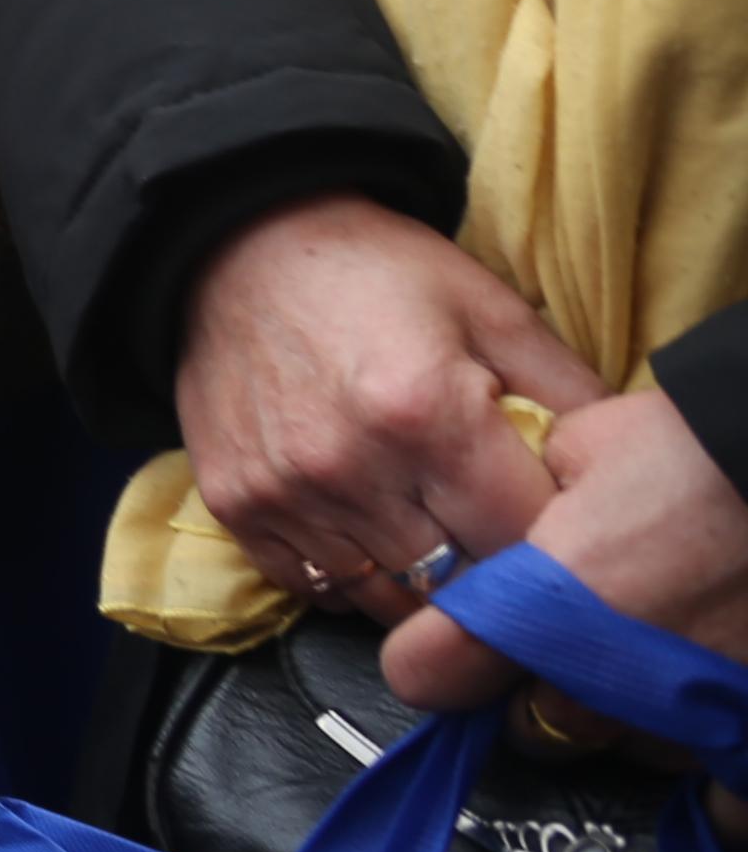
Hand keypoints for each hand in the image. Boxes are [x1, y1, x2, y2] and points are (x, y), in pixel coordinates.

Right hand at [177, 195, 581, 619]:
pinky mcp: (236, 506)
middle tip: (496, 534)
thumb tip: (616, 473)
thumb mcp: (494, 311)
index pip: (522, 539)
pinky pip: (317, 587)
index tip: (549, 519)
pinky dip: (355, 578)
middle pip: (459, 585)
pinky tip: (372, 534)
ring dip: (425, 583)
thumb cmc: (376, 275)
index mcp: (428, 416)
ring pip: (389, 601)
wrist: (236, 249)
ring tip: (437, 536)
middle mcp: (350, 469)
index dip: (551, 539)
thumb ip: (568, 395)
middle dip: (492, 571)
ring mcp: (286, 495)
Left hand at [378, 384, 747, 842]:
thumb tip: (516, 526)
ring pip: (620, 748)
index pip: (427, 674)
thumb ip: (532, 496)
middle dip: (530, 685)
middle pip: (524, 724)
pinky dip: (714, 768)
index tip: (441, 639)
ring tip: (658, 652)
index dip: (429, 653)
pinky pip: (722, 798)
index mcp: (548, 604)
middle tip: (569, 636)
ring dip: (622, 713)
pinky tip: (710, 722)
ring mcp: (689, 720)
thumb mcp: (591, 441)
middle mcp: (610, 678)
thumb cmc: (709, 449)